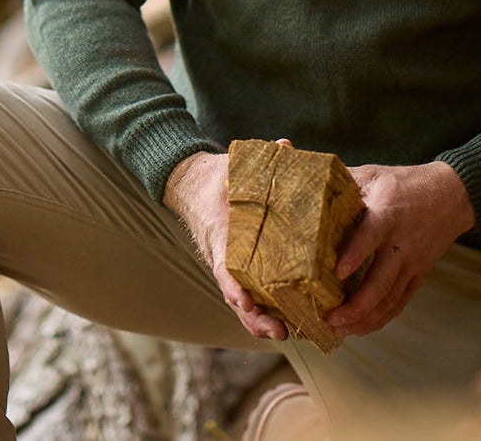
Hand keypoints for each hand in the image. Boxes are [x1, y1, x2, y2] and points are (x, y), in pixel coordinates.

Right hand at [163, 150, 288, 341]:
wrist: (194, 183)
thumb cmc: (218, 175)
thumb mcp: (235, 163)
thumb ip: (260, 157)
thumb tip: (284, 145)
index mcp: (219, 235)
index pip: (223, 267)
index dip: (234, 286)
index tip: (246, 302)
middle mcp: (222, 256)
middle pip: (235, 296)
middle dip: (255, 317)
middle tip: (279, 332)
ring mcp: (229, 265)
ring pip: (242, 301)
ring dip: (260, 320)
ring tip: (286, 335)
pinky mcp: (238, 266)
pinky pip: (250, 291)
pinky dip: (263, 309)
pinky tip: (286, 321)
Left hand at [327, 160, 474, 337]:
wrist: (451, 195)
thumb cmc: (405, 182)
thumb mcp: (375, 174)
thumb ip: (345, 181)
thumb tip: (310, 184)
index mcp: (387, 213)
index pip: (370, 237)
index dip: (355, 255)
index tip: (337, 273)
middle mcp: (401, 242)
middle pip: (380, 280)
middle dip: (356, 305)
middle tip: (330, 318)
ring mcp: (412, 262)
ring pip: (390, 298)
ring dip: (365, 318)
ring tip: (340, 330)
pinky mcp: (419, 274)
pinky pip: (400, 302)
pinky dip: (382, 319)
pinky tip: (362, 328)